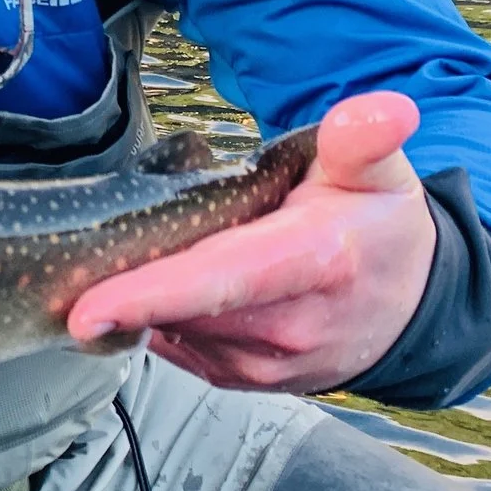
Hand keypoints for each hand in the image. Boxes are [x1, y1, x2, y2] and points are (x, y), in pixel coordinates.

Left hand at [63, 92, 435, 395]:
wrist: (407, 309)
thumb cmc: (377, 230)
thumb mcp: (379, 174)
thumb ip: (363, 141)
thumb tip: (381, 111)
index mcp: (315, 262)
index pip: (220, 281)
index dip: (149, 295)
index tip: (85, 311)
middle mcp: (287, 326)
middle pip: (178, 308)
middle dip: (124, 281)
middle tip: (84, 248)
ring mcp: (262, 363)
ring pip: (170, 328)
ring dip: (142, 296)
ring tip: (147, 249)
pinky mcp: (239, 379)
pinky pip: (175, 346)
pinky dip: (156, 316)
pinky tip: (161, 284)